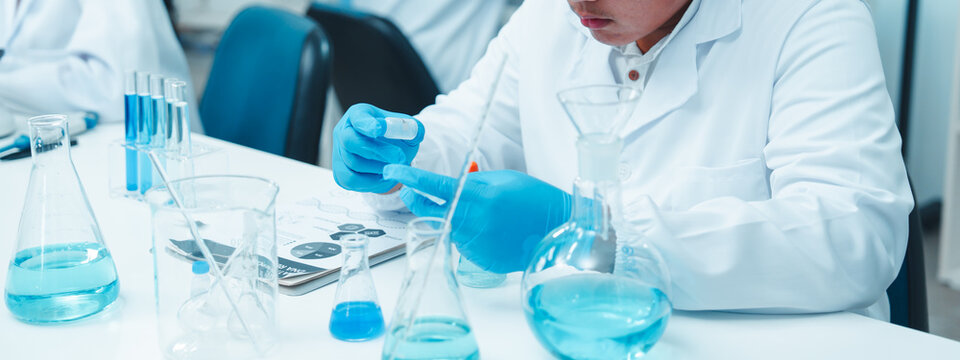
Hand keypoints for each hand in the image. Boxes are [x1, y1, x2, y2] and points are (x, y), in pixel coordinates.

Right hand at [332, 104, 423, 192]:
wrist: (389, 157)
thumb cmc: (395, 138)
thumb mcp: (408, 130)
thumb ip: (413, 128)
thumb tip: (414, 133)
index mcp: (359, 114)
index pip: (358, 117)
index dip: (367, 124)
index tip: (380, 129)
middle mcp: (344, 131)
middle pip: (351, 141)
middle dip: (377, 151)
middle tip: (400, 157)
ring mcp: (339, 152)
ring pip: (354, 163)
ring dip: (379, 167)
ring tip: (395, 166)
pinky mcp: (340, 173)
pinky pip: (352, 180)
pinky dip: (371, 182)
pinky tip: (385, 176)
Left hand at [383, 165, 571, 272]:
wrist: (556, 227)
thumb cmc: (532, 198)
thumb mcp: (501, 180)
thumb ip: (471, 183)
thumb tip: (444, 186)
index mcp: (479, 196)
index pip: (435, 186)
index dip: (411, 177)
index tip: (392, 170)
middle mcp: (474, 221)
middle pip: (428, 210)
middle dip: (416, 199)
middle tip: (412, 191)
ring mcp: (476, 243)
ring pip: (446, 228)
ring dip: (452, 218)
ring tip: (483, 215)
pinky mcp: (480, 260)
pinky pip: (462, 245)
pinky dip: (469, 236)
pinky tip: (490, 232)